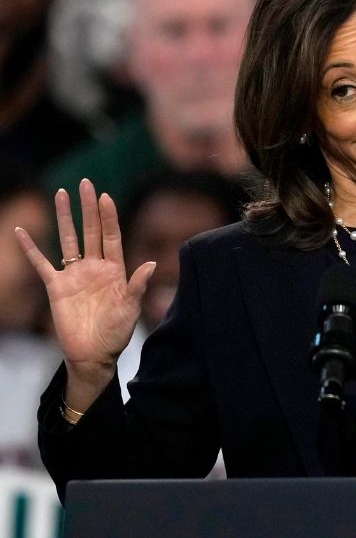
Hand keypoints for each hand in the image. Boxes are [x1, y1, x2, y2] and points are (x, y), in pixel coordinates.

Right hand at [15, 179, 154, 410]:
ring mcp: (75, 275)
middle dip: (88, 208)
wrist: (93, 354)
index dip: (109, 217)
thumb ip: (137, 285)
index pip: (112, 236)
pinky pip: (41, 263)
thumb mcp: (131, 308)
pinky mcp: (56, 287)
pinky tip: (21, 231)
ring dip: (65, 218)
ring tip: (61, 194)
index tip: (105, 196)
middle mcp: (95, 267)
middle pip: (91, 231)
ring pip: (68, 240)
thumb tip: (152, 264)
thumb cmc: (116, 332)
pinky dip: (31, 248)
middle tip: (85, 183)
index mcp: (115, 270)